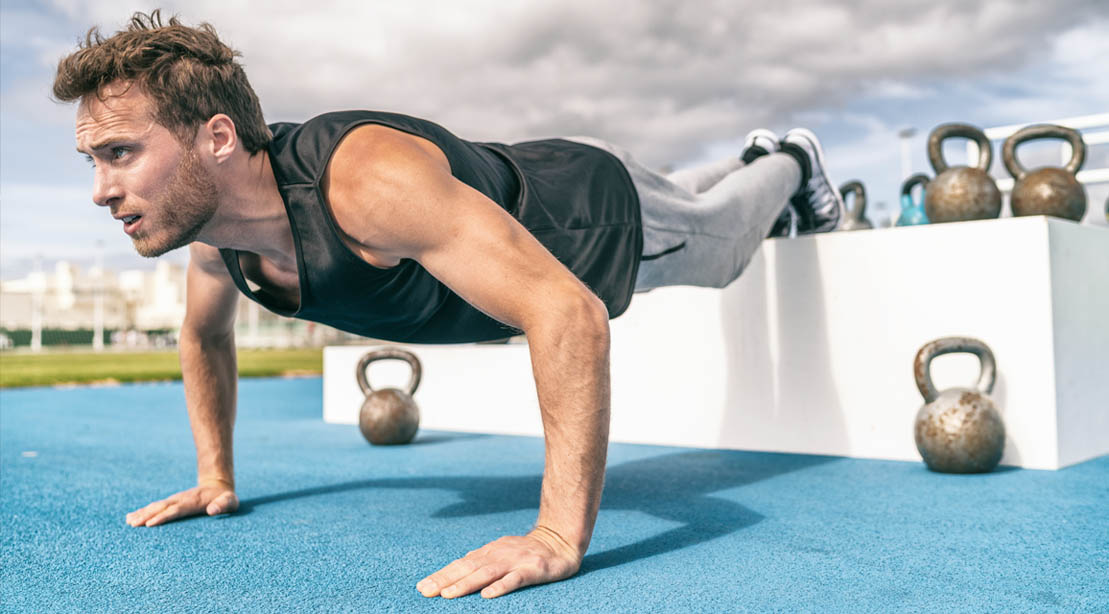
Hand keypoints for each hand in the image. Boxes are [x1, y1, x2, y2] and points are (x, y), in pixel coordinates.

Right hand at [125, 479, 237, 526]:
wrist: (217, 485)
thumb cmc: (225, 498)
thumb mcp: (229, 501)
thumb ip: (223, 505)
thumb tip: (212, 511)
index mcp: (192, 502)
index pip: (176, 510)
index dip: (163, 516)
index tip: (150, 524)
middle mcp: (180, 500)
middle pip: (161, 508)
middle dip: (147, 515)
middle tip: (133, 524)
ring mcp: (175, 500)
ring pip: (156, 507)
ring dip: (142, 513)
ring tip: (128, 521)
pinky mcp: (172, 502)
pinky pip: (156, 507)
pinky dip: (143, 511)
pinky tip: (131, 517)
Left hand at [417, 526, 581, 599]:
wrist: (560, 541)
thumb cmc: (527, 550)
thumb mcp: (501, 551)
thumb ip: (482, 559)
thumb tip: (458, 566)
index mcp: (489, 552)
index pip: (460, 564)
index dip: (441, 575)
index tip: (422, 586)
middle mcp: (499, 555)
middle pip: (468, 568)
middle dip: (445, 580)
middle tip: (425, 591)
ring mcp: (515, 561)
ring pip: (486, 573)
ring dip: (465, 584)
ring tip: (448, 594)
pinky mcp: (533, 569)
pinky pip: (515, 579)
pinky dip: (500, 586)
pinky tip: (487, 595)